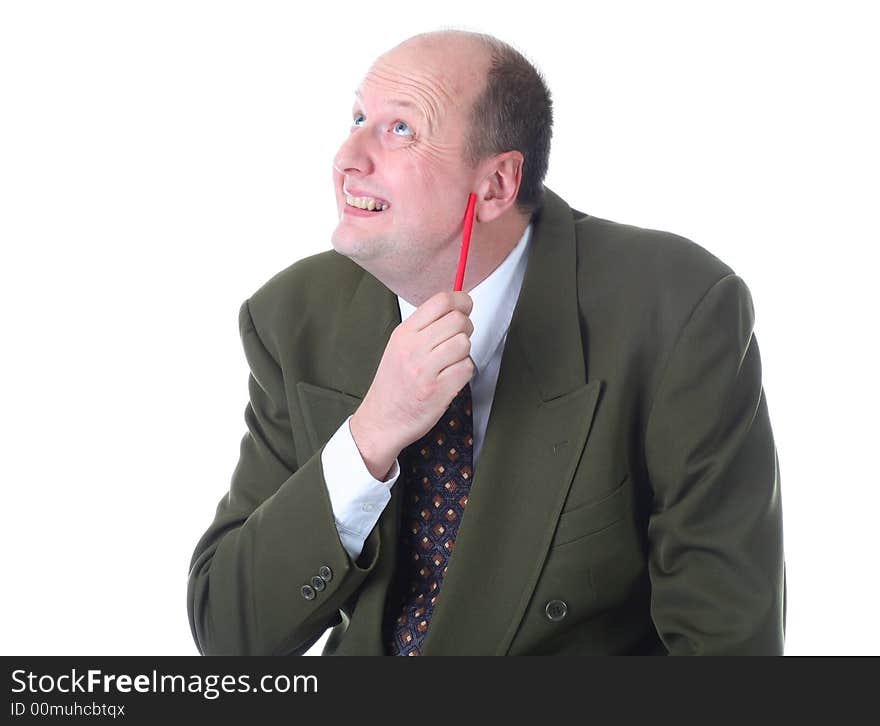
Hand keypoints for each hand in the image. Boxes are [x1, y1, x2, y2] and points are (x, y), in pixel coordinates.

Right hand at [349, 291, 474, 479]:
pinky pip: (466, 368)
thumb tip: (454, 307)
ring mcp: (425, 370)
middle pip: (458, 320)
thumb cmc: (393, 384)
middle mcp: (413, 348)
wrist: (381, 421)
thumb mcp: (398, 347)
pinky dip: (463, 372)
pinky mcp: (439, 391)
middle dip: (466, 328)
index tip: (464, 307)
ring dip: (464, 352)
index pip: (440, 301)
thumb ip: (423, 327)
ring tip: (450, 362)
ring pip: (464, 343)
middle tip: (457, 339)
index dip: (460, 300)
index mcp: (404, 333)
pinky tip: (450, 378)